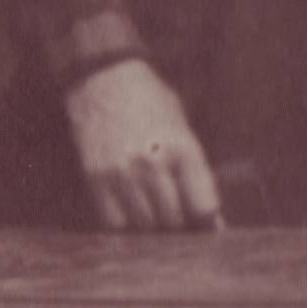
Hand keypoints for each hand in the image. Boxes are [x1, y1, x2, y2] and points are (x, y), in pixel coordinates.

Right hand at [64, 61, 221, 230]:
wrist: (103, 79)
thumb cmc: (152, 102)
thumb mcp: (184, 128)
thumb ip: (197, 171)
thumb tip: (211, 219)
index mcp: (183, 149)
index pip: (203, 207)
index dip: (208, 224)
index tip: (207, 228)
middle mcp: (153, 164)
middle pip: (174, 221)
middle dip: (181, 227)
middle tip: (181, 222)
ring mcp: (121, 173)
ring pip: (145, 226)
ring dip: (154, 228)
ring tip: (158, 217)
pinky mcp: (95, 178)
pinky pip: (114, 222)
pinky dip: (127, 226)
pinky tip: (134, 214)